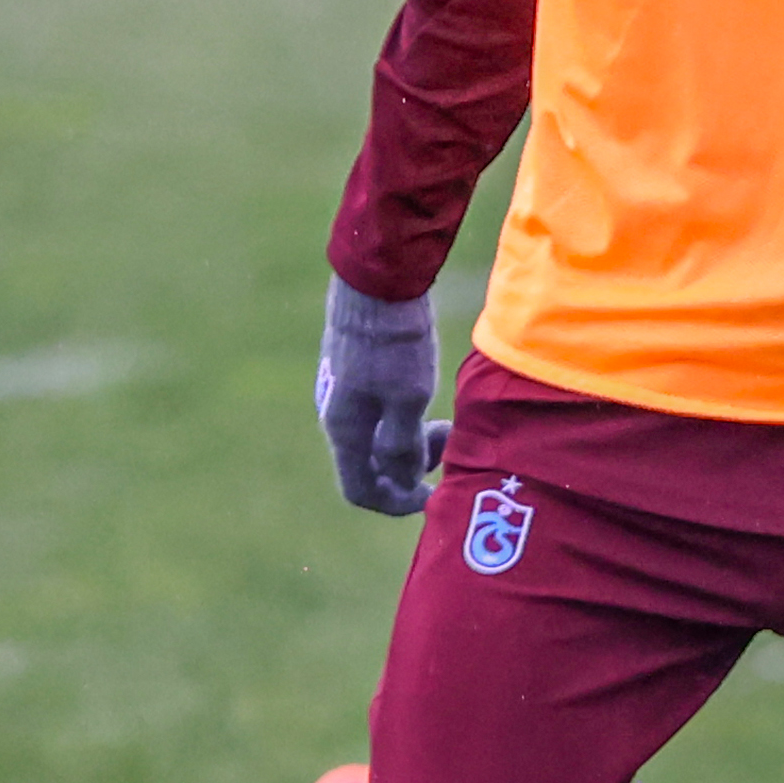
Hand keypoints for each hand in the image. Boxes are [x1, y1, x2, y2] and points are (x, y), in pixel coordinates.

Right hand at [317, 276, 448, 515]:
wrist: (377, 279)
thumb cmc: (394, 340)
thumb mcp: (409, 397)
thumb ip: (404, 445)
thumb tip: (402, 481)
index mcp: (344, 429)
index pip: (359, 490)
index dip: (396, 503)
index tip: (432, 493)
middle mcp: (336, 416)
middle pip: (370, 466)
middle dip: (410, 469)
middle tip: (447, 444)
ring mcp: (343, 393)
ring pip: (377, 438)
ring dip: (411, 441)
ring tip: (445, 422)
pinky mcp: (354, 372)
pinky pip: (378, 413)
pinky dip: (404, 418)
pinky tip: (429, 397)